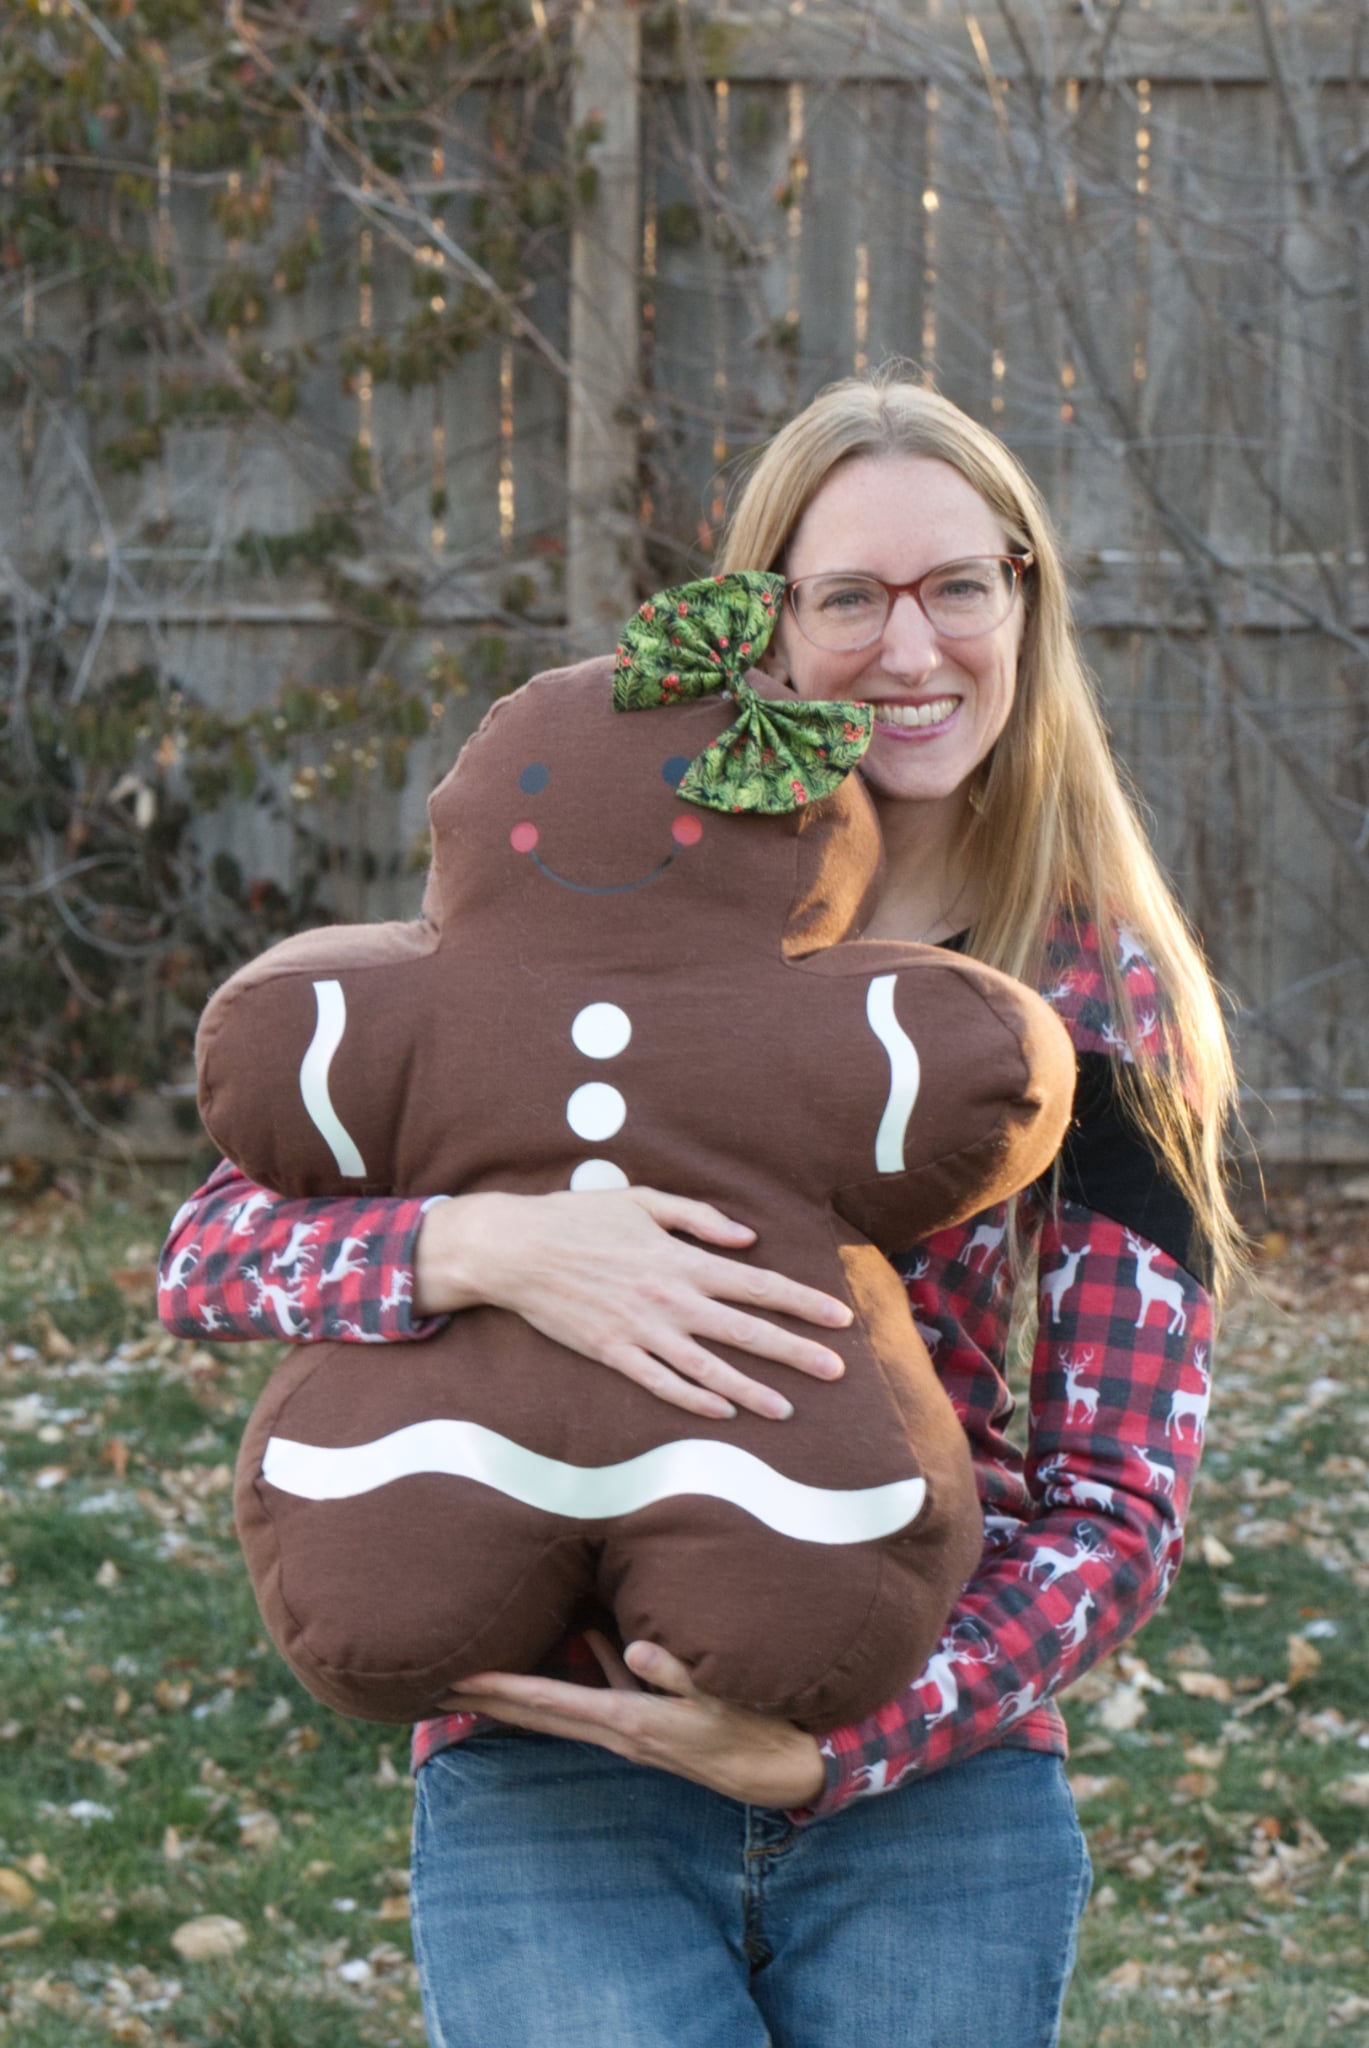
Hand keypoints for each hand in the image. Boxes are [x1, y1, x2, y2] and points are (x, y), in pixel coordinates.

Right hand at [413, 1186, 850, 1421]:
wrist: (515, 1248)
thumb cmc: (578, 1217)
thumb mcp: (642, 1200)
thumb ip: (698, 1218)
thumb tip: (747, 1238)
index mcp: (680, 1259)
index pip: (756, 1284)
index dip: (801, 1301)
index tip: (839, 1317)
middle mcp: (668, 1299)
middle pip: (744, 1330)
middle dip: (794, 1352)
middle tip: (836, 1372)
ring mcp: (639, 1330)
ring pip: (707, 1367)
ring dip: (750, 1390)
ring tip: (787, 1410)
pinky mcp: (610, 1353)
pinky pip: (658, 1382)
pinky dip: (691, 1399)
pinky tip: (720, 1413)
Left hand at [441, 1632, 827, 1810]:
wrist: (783, 1771)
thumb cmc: (753, 1729)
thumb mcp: (719, 1698)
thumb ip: (675, 1669)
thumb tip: (629, 1647)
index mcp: (627, 1722)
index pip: (547, 1701)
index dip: (499, 1688)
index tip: (454, 1678)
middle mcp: (618, 1730)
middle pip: (537, 1710)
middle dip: (486, 1696)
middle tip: (434, 1678)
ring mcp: (632, 1727)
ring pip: (564, 1701)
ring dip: (524, 1689)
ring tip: (485, 1668)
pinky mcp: (652, 1720)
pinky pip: (607, 1688)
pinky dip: (588, 1664)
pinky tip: (585, 1633)